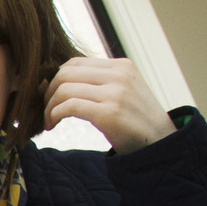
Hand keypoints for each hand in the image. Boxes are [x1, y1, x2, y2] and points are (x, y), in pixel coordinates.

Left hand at [44, 56, 172, 152]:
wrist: (161, 143)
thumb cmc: (136, 121)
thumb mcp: (122, 92)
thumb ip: (98, 83)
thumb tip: (56, 81)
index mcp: (121, 65)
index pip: (75, 62)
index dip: (55, 78)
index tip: (49, 95)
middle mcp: (119, 75)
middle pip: (65, 73)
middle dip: (48, 92)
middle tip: (45, 109)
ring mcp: (115, 93)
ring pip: (64, 89)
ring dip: (49, 107)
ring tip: (50, 120)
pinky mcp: (109, 113)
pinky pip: (69, 106)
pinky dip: (54, 115)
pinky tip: (53, 124)